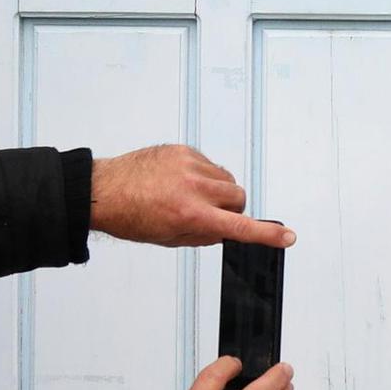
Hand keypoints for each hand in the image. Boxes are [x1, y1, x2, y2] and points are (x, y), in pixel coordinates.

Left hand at [91, 145, 294, 248]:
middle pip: (239, 197)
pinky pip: (211, 164)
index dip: (266, 233)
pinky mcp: (184, 150)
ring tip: (191, 195)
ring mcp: (189, 165)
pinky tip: (181, 181)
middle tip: (209, 213)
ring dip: (218, 190)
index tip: (287, 236)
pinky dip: (204, 175)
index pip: (239, 226)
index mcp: (190, 214)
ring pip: (227, 180)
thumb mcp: (170, 238)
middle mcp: (193, 188)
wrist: (103, 190)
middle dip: (230, 208)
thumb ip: (205, 234)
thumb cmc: (131, 217)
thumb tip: (229, 228)